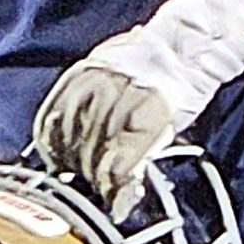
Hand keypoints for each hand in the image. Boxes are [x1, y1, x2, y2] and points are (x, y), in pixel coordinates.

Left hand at [32, 0, 243, 212]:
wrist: (192, 43)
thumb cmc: (152, 57)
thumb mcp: (106, 65)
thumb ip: (86, 95)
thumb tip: (65, 130)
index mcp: (82, 75)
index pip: (52, 123)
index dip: (53, 150)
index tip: (59, 164)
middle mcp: (97, 89)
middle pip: (74, 145)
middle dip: (78, 170)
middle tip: (87, 185)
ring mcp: (122, 104)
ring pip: (96, 158)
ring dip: (98, 182)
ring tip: (106, 193)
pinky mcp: (148, 121)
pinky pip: (123, 164)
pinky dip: (120, 187)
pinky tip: (120, 199)